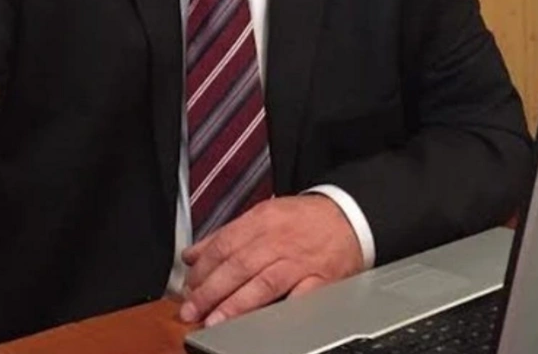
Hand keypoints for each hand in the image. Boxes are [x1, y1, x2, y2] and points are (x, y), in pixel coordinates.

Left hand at [179, 194, 362, 326]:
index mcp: (261, 221)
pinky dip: (282, 309)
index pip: (224, 245)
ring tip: (215, 320)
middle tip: (192, 310)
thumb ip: (224, 236)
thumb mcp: (261, 216)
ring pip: (263, 283)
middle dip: (211, 291)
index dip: (202, 269)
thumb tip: (191, 255)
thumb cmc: (303, 219)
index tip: (188, 288)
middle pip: (238, 266)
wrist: (349, 216)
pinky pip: (300, 297)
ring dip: (236, 304)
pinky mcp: (322, 280)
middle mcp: (278, 240)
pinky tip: (264, 322)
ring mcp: (300, 261)